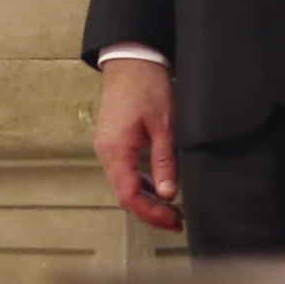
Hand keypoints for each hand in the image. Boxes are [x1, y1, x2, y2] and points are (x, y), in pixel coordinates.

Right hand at [91, 59, 182, 229]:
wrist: (131, 62)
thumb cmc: (148, 87)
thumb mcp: (164, 125)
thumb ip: (164, 161)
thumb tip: (170, 194)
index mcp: (116, 151)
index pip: (129, 196)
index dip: (151, 213)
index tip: (174, 221)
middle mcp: (107, 154)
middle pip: (125, 195)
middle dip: (150, 212)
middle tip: (178, 221)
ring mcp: (108, 149)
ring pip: (124, 186)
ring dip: (147, 200)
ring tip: (173, 210)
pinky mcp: (114, 144)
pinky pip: (126, 172)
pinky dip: (142, 185)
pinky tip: (162, 188)